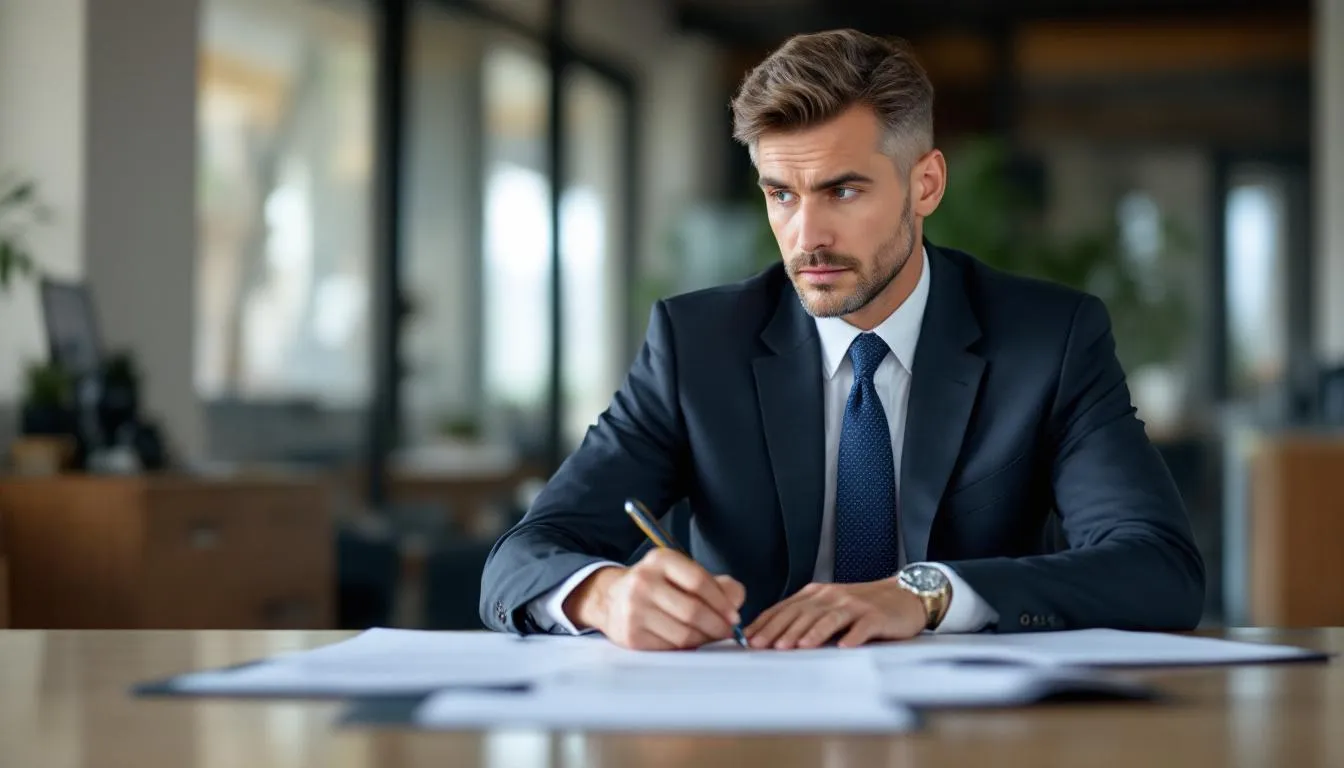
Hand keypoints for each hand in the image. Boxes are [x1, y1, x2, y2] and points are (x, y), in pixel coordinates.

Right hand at [562, 549, 745, 650]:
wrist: (611, 599)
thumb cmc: (657, 586)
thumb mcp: (682, 574)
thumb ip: (717, 583)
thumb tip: (736, 601)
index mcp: (660, 560)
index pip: (698, 581)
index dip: (721, 602)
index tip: (734, 616)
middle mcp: (643, 581)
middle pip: (693, 610)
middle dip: (717, 625)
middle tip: (727, 631)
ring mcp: (634, 609)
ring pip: (684, 633)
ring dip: (705, 639)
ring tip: (710, 637)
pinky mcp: (631, 636)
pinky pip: (670, 647)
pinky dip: (686, 647)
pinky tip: (690, 641)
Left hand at [745, 580, 925, 649]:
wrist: (901, 596)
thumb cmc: (860, 607)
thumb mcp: (828, 606)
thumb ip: (804, 617)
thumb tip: (772, 637)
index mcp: (817, 594)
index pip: (786, 608)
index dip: (767, 623)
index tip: (749, 639)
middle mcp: (832, 597)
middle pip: (802, 613)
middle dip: (781, 629)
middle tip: (764, 645)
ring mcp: (854, 605)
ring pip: (829, 618)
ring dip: (812, 632)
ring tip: (797, 646)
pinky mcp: (875, 617)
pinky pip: (862, 627)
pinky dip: (853, 636)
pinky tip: (844, 646)